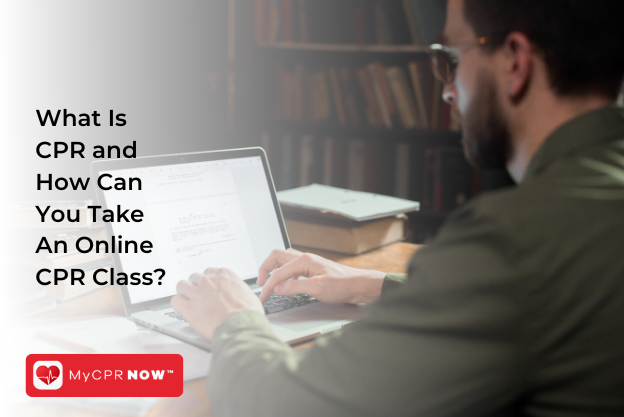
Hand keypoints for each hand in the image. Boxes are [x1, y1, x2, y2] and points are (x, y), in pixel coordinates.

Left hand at [172, 267, 264, 341]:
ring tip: (187, 301)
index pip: (210, 272)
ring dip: (184, 293)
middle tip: (198, 296)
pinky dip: (178, 305)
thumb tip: (238, 295)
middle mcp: (209, 281)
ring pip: (182, 286)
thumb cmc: (248, 314)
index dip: (208, 282)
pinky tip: (182, 309)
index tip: (208, 288)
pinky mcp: (189, 308)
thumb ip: (238, 290)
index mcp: (224, 275)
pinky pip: (176, 301)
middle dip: (196, 286)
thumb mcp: (249, 295)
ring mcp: (198, 293)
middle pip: (194, 277)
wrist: (242, 327)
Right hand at [257, 248, 385, 304]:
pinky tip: (285, 284)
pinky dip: (283, 273)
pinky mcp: (312, 269)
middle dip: (265, 269)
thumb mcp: (317, 289)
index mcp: (304, 260)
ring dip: (274, 269)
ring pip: (283, 260)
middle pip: (276, 257)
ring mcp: (308, 263)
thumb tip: (278, 288)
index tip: (263, 297)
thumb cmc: (342, 285)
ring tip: (268, 282)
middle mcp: (304, 258)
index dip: (268, 286)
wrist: (358, 285)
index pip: (278, 272)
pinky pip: (292, 267)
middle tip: (260, 284)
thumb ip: (295, 287)